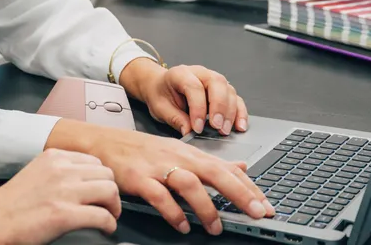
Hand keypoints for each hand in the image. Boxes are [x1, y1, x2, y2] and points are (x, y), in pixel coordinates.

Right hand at [0, 150, 120, 244]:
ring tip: (108, 216)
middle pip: (107, 175)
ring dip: (113, 207)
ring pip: (110, 191)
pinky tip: (104, 229)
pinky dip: (109, 224)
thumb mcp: (36, 172)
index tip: (100, 191)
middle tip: (107, 206)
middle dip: (111, 192)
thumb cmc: (12, 203)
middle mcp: (61, 169)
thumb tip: (83, 178)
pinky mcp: (65, 215)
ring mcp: (64, 191)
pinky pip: (102, 216)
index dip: (102, 179)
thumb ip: (58, 170)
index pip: (94, 161)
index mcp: (54, 157)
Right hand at [84, 125, 272, 235]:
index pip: (225, 169)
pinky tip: (181, 225)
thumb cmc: (142, 150)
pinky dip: (173, 212)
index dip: (249, 187)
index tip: (267, 206)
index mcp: (189, 153)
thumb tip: (243, 168)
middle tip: (257, 213)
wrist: (103, 142)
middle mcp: (177, 157)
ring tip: (215, 227)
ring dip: (206, 207)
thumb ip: (212, 162)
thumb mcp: (179, 151)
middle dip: (240, 194)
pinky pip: (159, 196)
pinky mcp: (138, 178)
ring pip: (189, 183)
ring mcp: (157, 167)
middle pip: (214, 172)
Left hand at [119, 58, 246, 136]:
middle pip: (217, 84)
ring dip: (230, 112)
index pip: (193, 87)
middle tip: (216, 127)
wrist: (160, 86)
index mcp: (180, 73)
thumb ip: (174, 118)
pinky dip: (240, 112)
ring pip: (229, 90)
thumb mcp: (160, 107)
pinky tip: (240, 126)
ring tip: (225, 130)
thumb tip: (189, 131)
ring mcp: (213, 79)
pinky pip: (236, 98)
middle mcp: (200, 73)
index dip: (197, 108)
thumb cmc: (161, 94)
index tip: (197, 127)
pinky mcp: (222, 90)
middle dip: (219, 107)